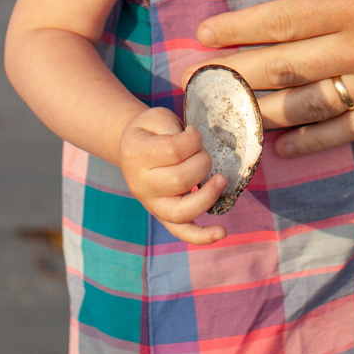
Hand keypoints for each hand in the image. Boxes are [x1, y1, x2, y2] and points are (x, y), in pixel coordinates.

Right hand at [116, 106, 228, 244]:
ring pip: (180, 212)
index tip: (193, 133)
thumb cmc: (150, 132)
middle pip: (179, 180)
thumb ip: (172, 127)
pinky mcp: (164, 216)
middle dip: (201, 162)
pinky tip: (221, 232)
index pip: (173, 151)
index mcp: (137, 156)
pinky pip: (182, 232)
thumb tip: (193, 143)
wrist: (132, 150)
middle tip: (203, 152)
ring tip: (221, 180)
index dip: (192, 139)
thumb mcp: (156, 117)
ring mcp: (153, 204)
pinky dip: (202, 236)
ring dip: (207, 197)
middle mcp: (142, 185)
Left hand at [203, 0, 353, 157]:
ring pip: (313, 105)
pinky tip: (284, 146)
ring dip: (265, 112)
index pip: (281, 22)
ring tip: (227, 115)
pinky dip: (316, 141)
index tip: (203, 36)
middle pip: (287, 67)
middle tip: (196, 83)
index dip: (237, 30)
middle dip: (235, 75)